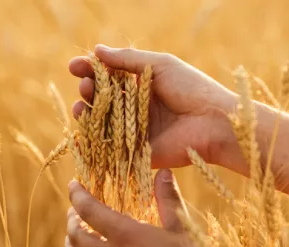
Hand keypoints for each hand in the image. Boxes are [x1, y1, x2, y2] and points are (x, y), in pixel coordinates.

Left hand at [63, 169, 226, 246]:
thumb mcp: (180, 227)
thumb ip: (168, 199)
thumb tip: (163, 172)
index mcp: (125, 235)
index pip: (89, 210)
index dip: (77, 195)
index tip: (73, 185)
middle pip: (75, 236)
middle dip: (71, 220)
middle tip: (75, 213)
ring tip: (73, 240)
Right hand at [69, 44, 238, 168]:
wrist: (214, 123)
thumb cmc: (192, 89)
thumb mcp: (160, 65)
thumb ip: (128, 59)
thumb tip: (97, 50)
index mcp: (142, 84)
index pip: (109, 76)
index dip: (90, 70)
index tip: (74, 66)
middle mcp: (136, 107)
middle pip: (101, 99)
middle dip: (87, 91)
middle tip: (85, 86)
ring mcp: (136, 130)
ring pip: (102, 123)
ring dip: (86, 113)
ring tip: (81, 105)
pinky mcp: (138, 153)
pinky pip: (110, 149)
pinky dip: (92, 143)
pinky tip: (80, 134)